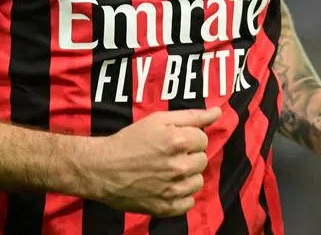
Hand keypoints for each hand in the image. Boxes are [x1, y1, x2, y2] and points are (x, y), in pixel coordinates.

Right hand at [88, 107, 220, 216]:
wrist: (102, 168)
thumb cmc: (129, 140)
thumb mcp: (158, 120)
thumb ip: (192, 115)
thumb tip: (218, 111)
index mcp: (178, 141)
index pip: (203, 139)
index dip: (189, 138)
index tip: (174, 140)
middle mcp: (178, 166)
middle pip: (202, 160)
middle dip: (189, 156)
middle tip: (168, 155)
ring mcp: (173, 189)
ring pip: (197, 181)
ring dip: (187, 176)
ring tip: (167, 171)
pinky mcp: (166, 208)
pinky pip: (188, 203)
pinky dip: (181, 196)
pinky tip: (167, 187)